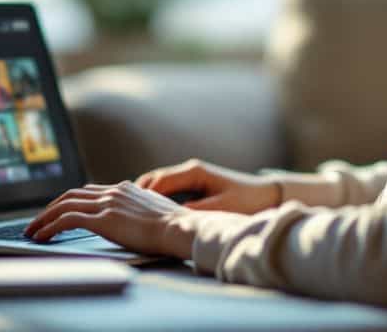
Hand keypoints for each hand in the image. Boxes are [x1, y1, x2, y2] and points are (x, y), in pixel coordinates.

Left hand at [23, 181, 200, 258]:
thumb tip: (133, 219)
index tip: (57, 211)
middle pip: (71, 195)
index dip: (68, 201)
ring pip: (63, 205)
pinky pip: (67, 220)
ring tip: (32, 231)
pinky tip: (42, 237)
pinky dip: (50, 227)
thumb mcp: (153, 212)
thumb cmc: (173, 227)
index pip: (87, 191)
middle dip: (49, 208)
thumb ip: (138, 210)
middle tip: (37, 221)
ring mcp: (107, 204)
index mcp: (123, 189)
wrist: (180, 228)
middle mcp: (112, 191)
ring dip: (43, 218)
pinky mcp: (103, 219)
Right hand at [135, 158, 280, 213]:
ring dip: (144, 196)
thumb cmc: (247, 201)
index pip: (159, 181)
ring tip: (128, 212)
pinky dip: (155, 198)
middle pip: (153, 179)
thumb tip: (171, 217)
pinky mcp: (193, 184)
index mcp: (194, 171)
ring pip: (158, 183)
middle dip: (136, 194)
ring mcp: (190, 176)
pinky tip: (148, 212)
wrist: (267, 194)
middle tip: (119, 209)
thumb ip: (196, 211)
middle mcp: (189, 170)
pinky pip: (166, 189)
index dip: (142, 194)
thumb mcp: (220, 208)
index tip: (127, 207)